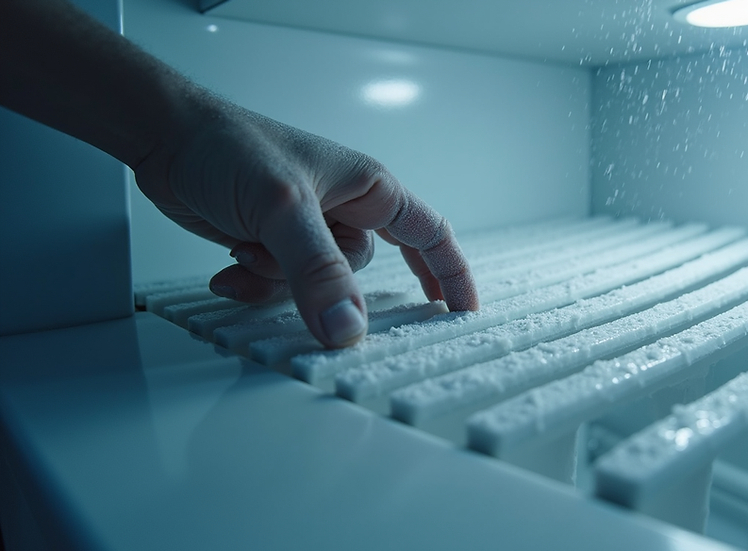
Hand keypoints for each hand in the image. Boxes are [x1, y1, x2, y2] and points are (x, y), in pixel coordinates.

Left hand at [133, 95, 478, 347]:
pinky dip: (254, 283)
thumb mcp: (282, 209)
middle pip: (362, 271)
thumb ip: (317, 271)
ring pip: (316, 284)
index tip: (465, 313)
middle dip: (329, 286)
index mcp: (368, 188)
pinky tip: (228, 266)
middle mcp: (343, 208)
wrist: (164, 139)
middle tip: (322, 308)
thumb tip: (349, 329)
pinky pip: (280, 285)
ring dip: (278, 279)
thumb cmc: (231, 147)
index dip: (453, 275)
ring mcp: (307, 228)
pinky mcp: (273, 243)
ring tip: (247, 248)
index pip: (430, 235)